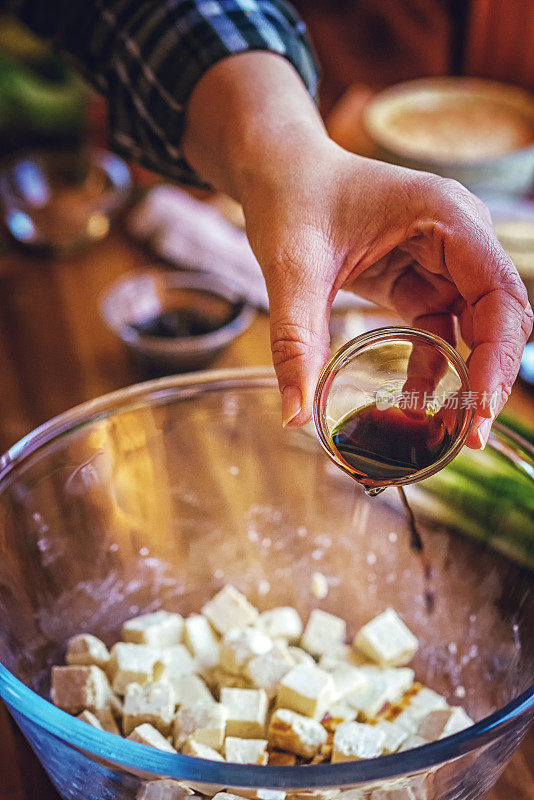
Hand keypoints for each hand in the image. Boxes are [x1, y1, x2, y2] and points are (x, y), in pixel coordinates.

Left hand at [242, 145, 532, 446]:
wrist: (279, 171)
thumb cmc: (292, 198)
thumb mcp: (292, 269)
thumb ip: (295, 341)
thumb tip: (295, 415)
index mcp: (445, 216)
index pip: (499, 291)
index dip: (499, 353)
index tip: (482, 407)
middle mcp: (458, 235)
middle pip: (500, 314)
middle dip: (490, 374)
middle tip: (472, 434)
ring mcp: (444, 258)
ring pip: (477, 326)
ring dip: (467, 375)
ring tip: (450, 430)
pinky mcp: (422, 277)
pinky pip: (442, 328)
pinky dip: (435, 364)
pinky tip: (416, 400)